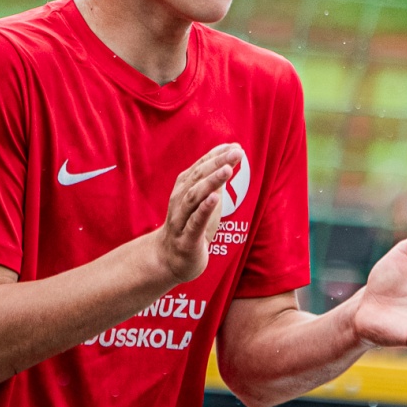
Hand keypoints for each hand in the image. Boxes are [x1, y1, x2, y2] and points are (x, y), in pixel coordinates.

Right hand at [150, 143, 243, 284]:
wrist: (169, 260)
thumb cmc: (191, 227)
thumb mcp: (204, 202)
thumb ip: (213, 183)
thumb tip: (228, 160)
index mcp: (184, 189)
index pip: (201, 167)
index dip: (217, 155)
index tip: (235, 146)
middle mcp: (180, 201)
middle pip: (198, 178)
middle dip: (217, 163)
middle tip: (237, 153)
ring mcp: (181, 220)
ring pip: (194, 197)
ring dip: (211, 181)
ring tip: (227, 169)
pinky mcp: (186, 239)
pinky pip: (194, 222)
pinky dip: (204, 209)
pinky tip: (215, 198)